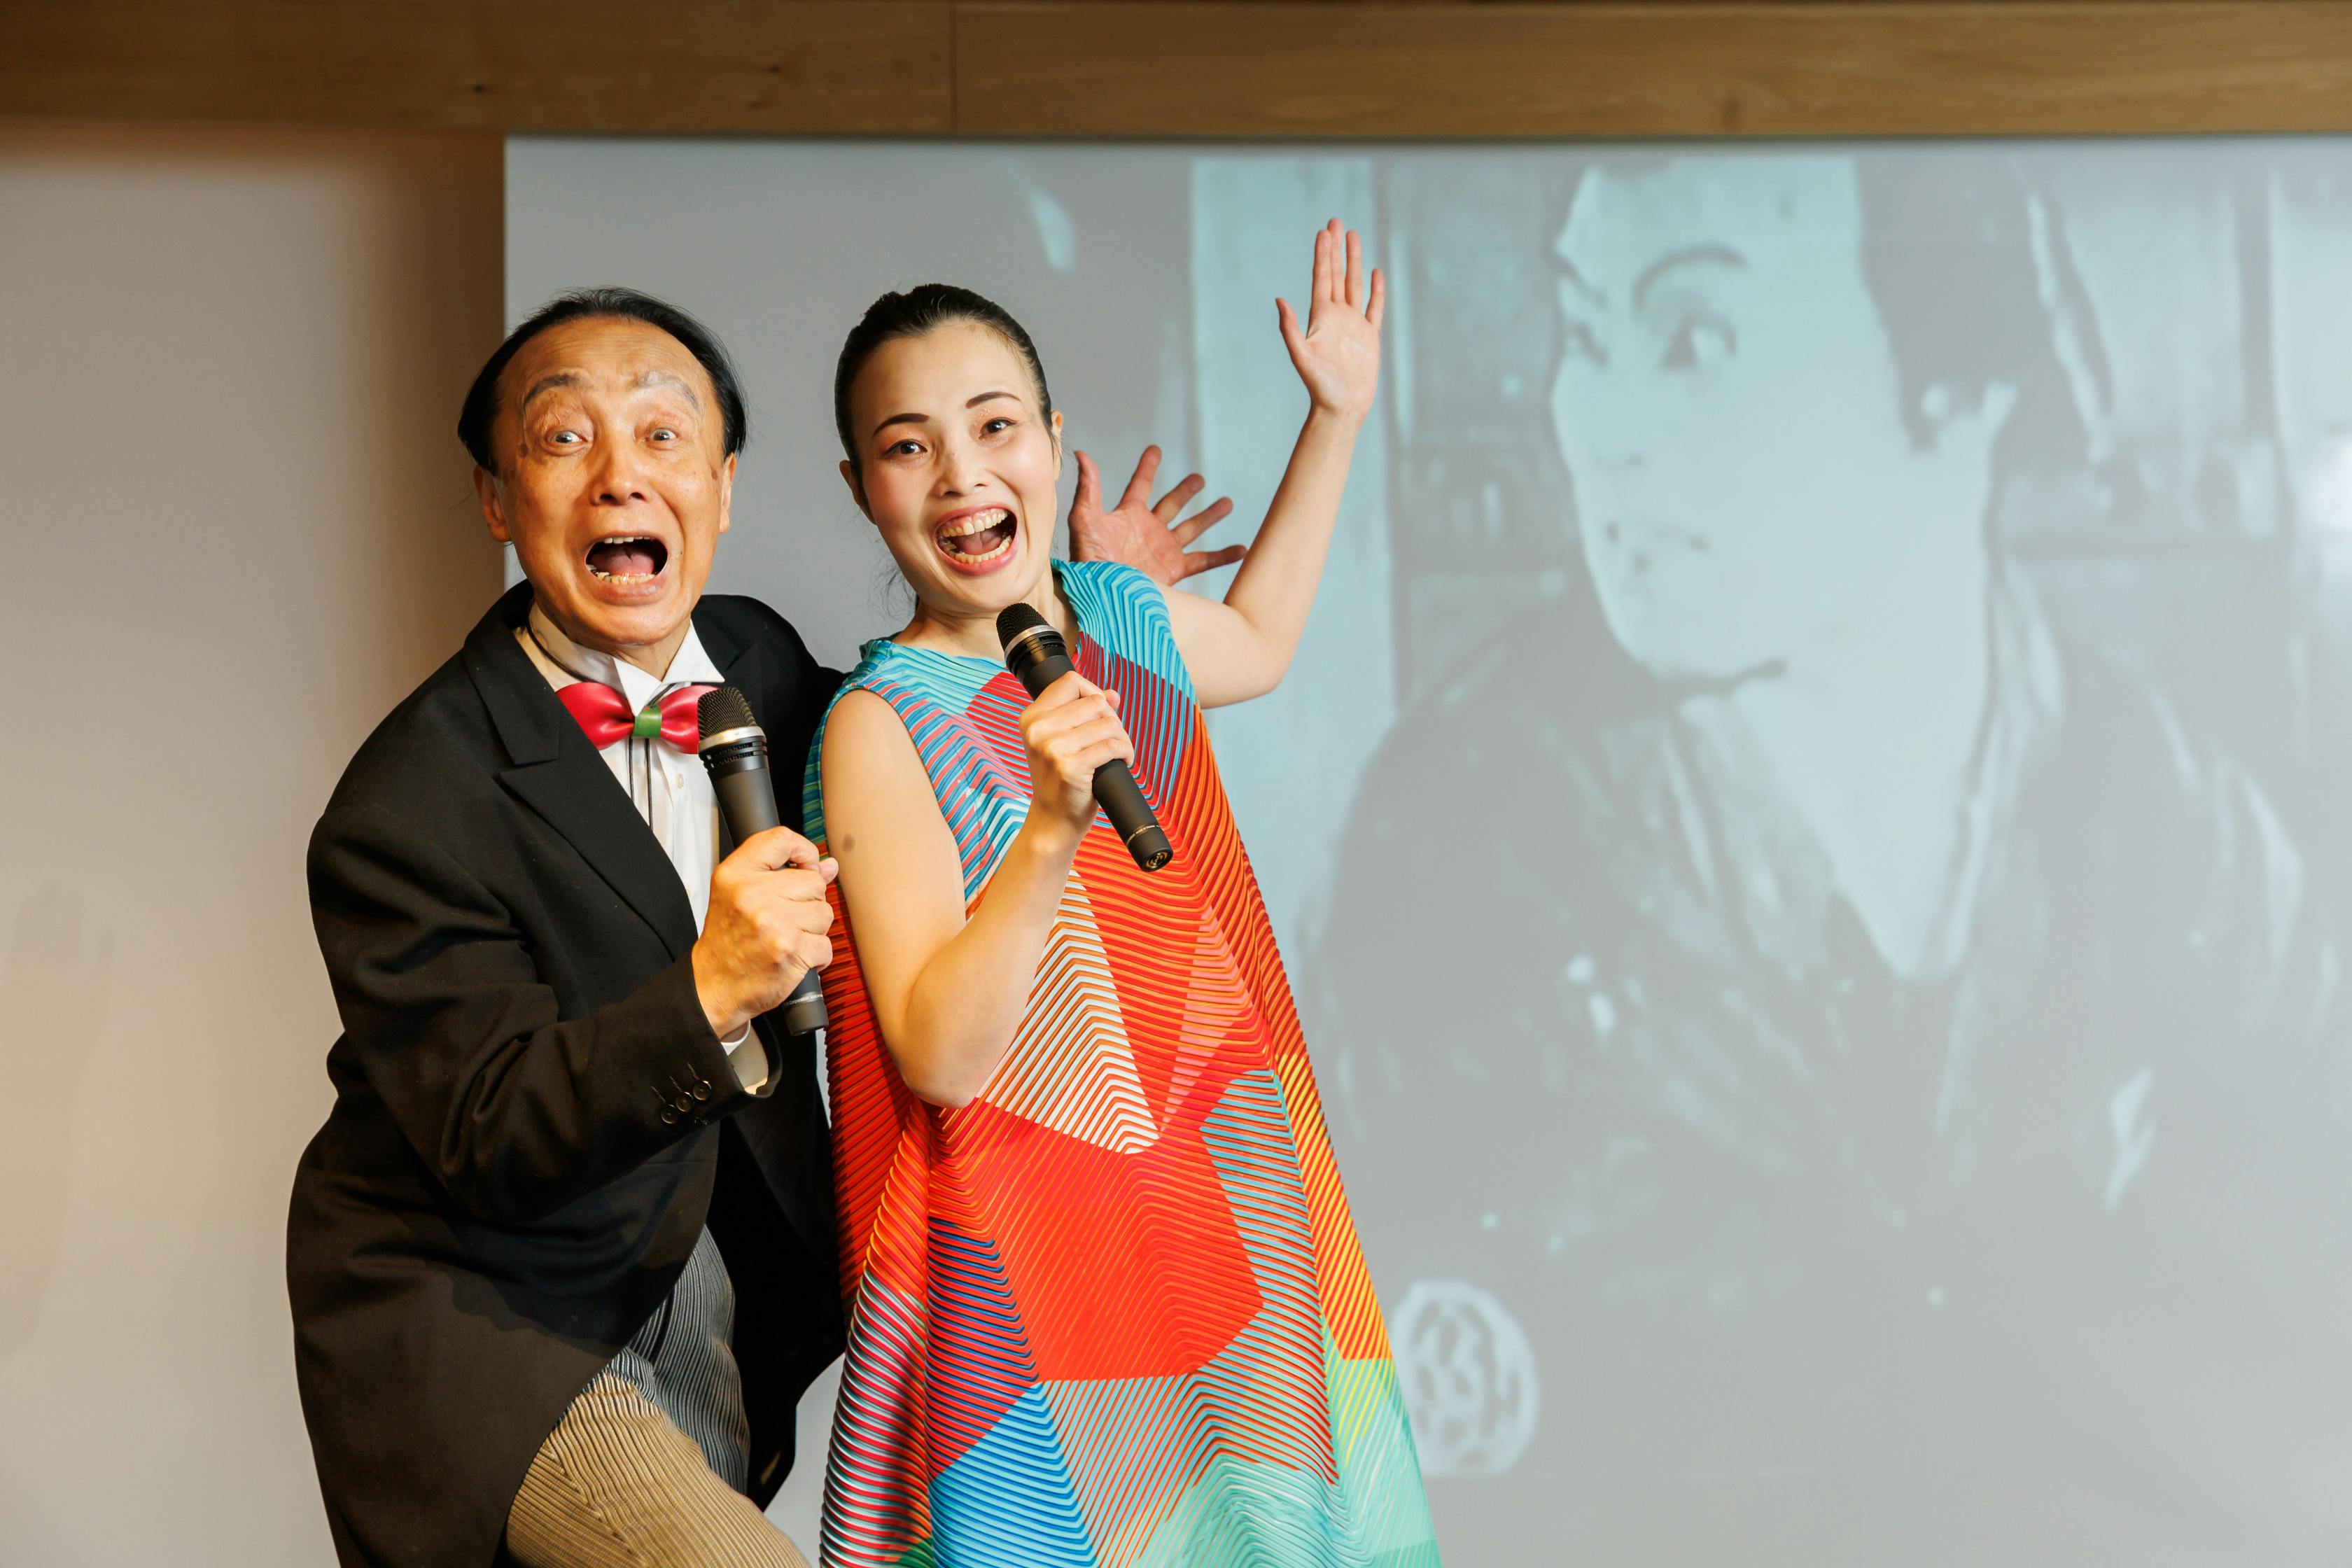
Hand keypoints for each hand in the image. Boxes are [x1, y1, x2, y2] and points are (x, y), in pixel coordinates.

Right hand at [691, 826, 838, 1040]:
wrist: (712, 986)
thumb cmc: (726, 942)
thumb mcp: (738, 896)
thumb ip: (781, 874)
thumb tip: (829, 866)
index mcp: (735, 874)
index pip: (782, 839)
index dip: (804, 852)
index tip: (806, 866)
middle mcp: (752, 894)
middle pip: (813, 881)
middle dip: (808, 902)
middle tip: (785, 919)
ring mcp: (772, 922)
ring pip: (824, 913)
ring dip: (813, 929)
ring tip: (787, 938)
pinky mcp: (790, 949)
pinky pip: (826, 944)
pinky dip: (816, 956)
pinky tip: (794, 957)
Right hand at [1019, 671, 1133, 834]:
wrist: (1052, 821)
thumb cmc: (1059, 780)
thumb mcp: (1062, 741)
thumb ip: (1084, 713)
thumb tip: (1112, 694)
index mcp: (1032, 717)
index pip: (1071, 681)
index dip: (1093, 693)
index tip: (1099, 715)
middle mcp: (1038, 729)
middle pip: (1095, 702)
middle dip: (1112, 720)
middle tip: (1111, 741)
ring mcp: (1052, 748)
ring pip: (1108, 723)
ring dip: (1122, 738)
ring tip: (1116, 754)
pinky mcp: (1070, 767)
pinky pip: (1113, 745)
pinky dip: (1126, 753)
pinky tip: (1122, 762)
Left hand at [1068, 445, 1243, 587]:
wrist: (1102, 595)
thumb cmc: (1088, 560)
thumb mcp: (1084, 520)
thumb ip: (1088, 488)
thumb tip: (1082, 455)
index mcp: (1128, 516)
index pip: (1140, 485)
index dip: (1148, 467)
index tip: (1155, 450)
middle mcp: (1148, 531)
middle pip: (1172, 505)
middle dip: (1186, 491)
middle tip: (1199, 479)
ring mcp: (1163, 550)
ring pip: (1192, 528)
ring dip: (1209, 516)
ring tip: (1227, 503)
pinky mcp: (1174, 570)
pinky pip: (1203, 561)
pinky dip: (1223, 556)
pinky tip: (1241, 549)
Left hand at [1278, 218, 1384, 425]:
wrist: (1341, 408)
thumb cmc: (1319, 386)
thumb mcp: (1301, 356)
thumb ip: (1290, 329)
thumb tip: (1280, 300)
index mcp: (1320, 318)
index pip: (1322, 278)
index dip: (1322, 255)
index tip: (1323, 231)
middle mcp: (1336, 317)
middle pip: (1336, 275)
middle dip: (1336, 249)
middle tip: (1336, 221)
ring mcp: (1354, 325)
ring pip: (1354, 285)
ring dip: (1354, 262)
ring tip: (1354, 236)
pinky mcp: (1369, 337)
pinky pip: (1374, 308)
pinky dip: (1375, 290)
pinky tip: (1375, 273)